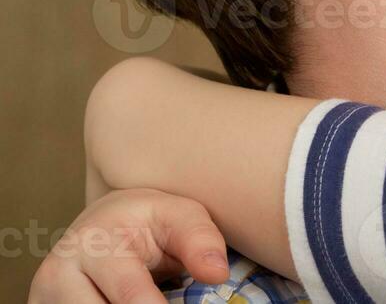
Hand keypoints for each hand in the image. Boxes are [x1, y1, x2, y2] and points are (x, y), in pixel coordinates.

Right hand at [28, 189, 228, 303]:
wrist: (101, 224)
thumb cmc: (148, 221)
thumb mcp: (180, 216)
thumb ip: (200, 240)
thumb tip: (216, 274)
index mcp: (95, 243)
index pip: (129, 294)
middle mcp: (59, 272)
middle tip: (167, 302)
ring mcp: (43, 296)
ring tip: (154, 297)